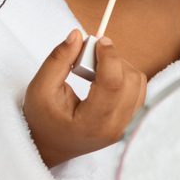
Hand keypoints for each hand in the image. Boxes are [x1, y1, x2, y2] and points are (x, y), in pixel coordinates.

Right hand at [23, 30, 146, 167]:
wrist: (50, 144)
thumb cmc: (43, 119)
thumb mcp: (40, 88)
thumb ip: (58, 59)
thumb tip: (78, 35)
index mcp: (93, 123)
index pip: (113, 83)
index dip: (109, 56)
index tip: (98, 41)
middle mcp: (116, 127)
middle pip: (130, 79)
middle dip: (112, 60)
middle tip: (89, 57)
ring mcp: (126, 126)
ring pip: (138, 82)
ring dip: (120, 67)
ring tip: (95, 70)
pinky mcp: (130, 120)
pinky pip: (139, 89)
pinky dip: (125, 76)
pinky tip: (104, 78)